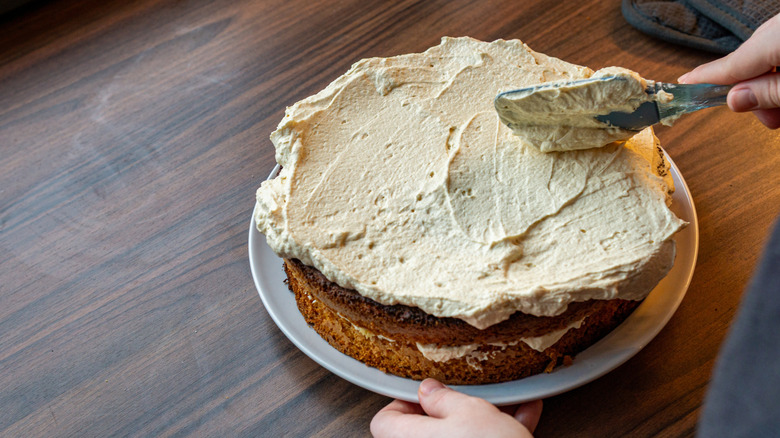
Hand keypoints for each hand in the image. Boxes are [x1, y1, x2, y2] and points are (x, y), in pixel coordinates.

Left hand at [370, 379, 542, 437]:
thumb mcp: (468, 411)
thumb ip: (443, 398)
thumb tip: (429, 390)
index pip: (384, 420)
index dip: (405, 402)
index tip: (429, 393)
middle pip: (424, 430)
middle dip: (452, 412)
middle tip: (470, 399)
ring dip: (480, 423)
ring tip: (506, 406)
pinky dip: (494, 436)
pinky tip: (522, 418)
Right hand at [678, 13, 779, 128]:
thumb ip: (770, 92)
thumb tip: (735, 99)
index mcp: (778, 36)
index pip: (733, 61)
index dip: (706, 76)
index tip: (683, 84)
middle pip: (752, 54)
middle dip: (751, 85)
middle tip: (762, 114)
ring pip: (769, 49)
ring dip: (769, 78)